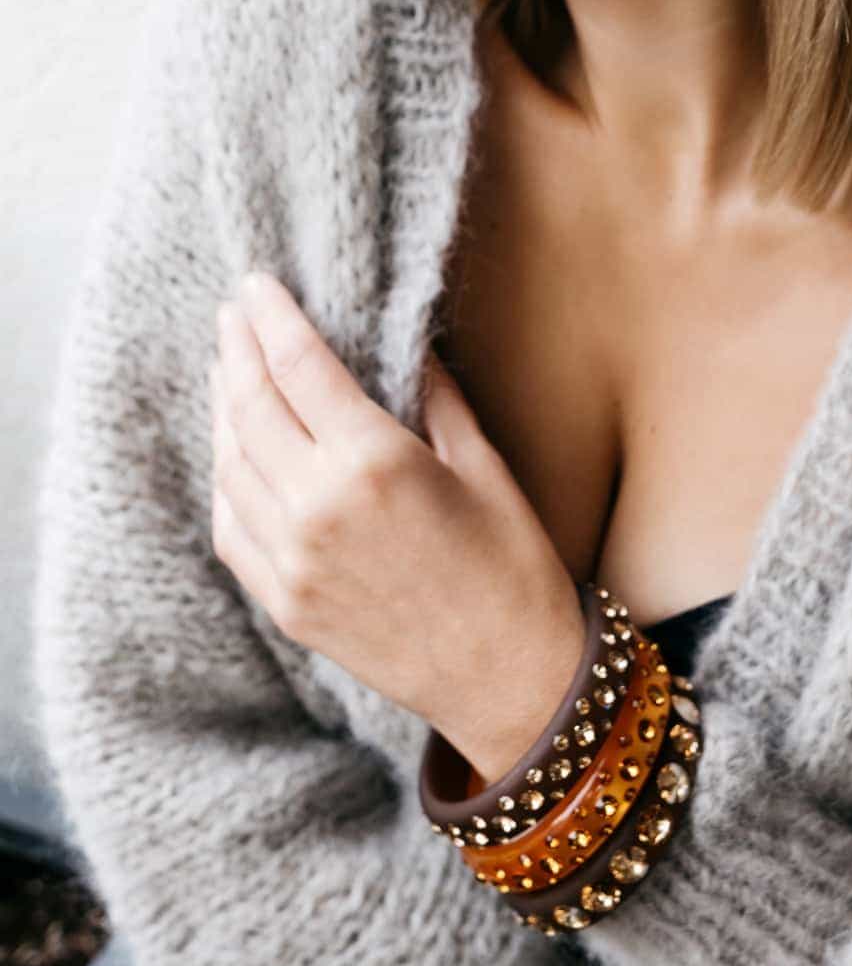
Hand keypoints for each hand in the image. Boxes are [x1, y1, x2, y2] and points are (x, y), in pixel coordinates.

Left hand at [209, 270, 587, 780]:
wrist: (511, 681)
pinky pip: (232, 527)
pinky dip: (226, 480)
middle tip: (231, 314)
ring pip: (231, 465)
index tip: (255, 285)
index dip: (271, 318)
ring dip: (223, 410)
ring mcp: (292, 562)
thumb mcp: (484, 465)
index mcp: (374, 463)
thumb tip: (399, 341)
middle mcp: (317, 508)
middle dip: (235, 351)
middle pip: (250, 407)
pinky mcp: (284, 604)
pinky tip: (236, 453)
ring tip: (228, 372)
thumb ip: (432, 396)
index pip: (297, 368)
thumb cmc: (514, 566)